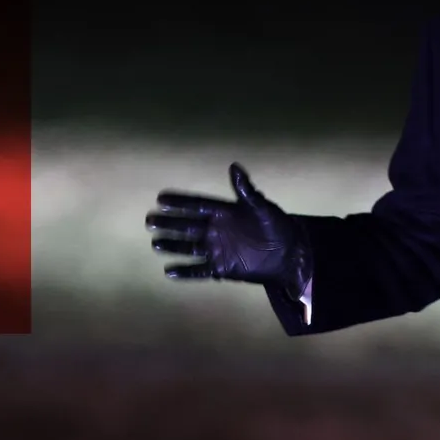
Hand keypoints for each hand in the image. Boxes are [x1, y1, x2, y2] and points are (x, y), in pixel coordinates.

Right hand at [146, 162, 310, 297]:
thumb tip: (234, 166)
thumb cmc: (278, 226)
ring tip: (155, 243)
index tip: (160, 198)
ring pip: (189, 247)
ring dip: (172, 245)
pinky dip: (186, 271)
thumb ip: (246, 191)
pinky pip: (200, 270)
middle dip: (169, 223)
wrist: (290, 254)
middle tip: (149, 220)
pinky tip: (169, 272)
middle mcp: (217, 230)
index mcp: (225, 213)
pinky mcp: (222, 268)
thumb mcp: (263, 207)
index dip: (180, 202)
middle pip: (188, 226)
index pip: (198, 206)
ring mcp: (217, 249)